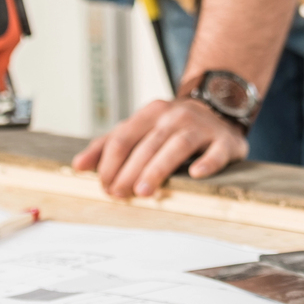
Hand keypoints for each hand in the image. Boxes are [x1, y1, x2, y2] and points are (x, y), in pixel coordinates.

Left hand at [73, 98, 247, 196]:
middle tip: (119, 194)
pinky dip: (206, 163)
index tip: (104, 185)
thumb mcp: (139, 129)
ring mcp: (201, 127)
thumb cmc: (171, 127)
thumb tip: (78, 166)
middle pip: (148, 144)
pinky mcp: (224, 141)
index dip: (111, 163)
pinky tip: (195, 174)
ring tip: (143, 191)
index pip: (124, 137)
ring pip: (176, 146)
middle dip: (130, 170)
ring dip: (158, 168)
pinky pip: (215, 152)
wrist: (218, 110)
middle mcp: (175, 116)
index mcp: (151, 113)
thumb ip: (108, 145)